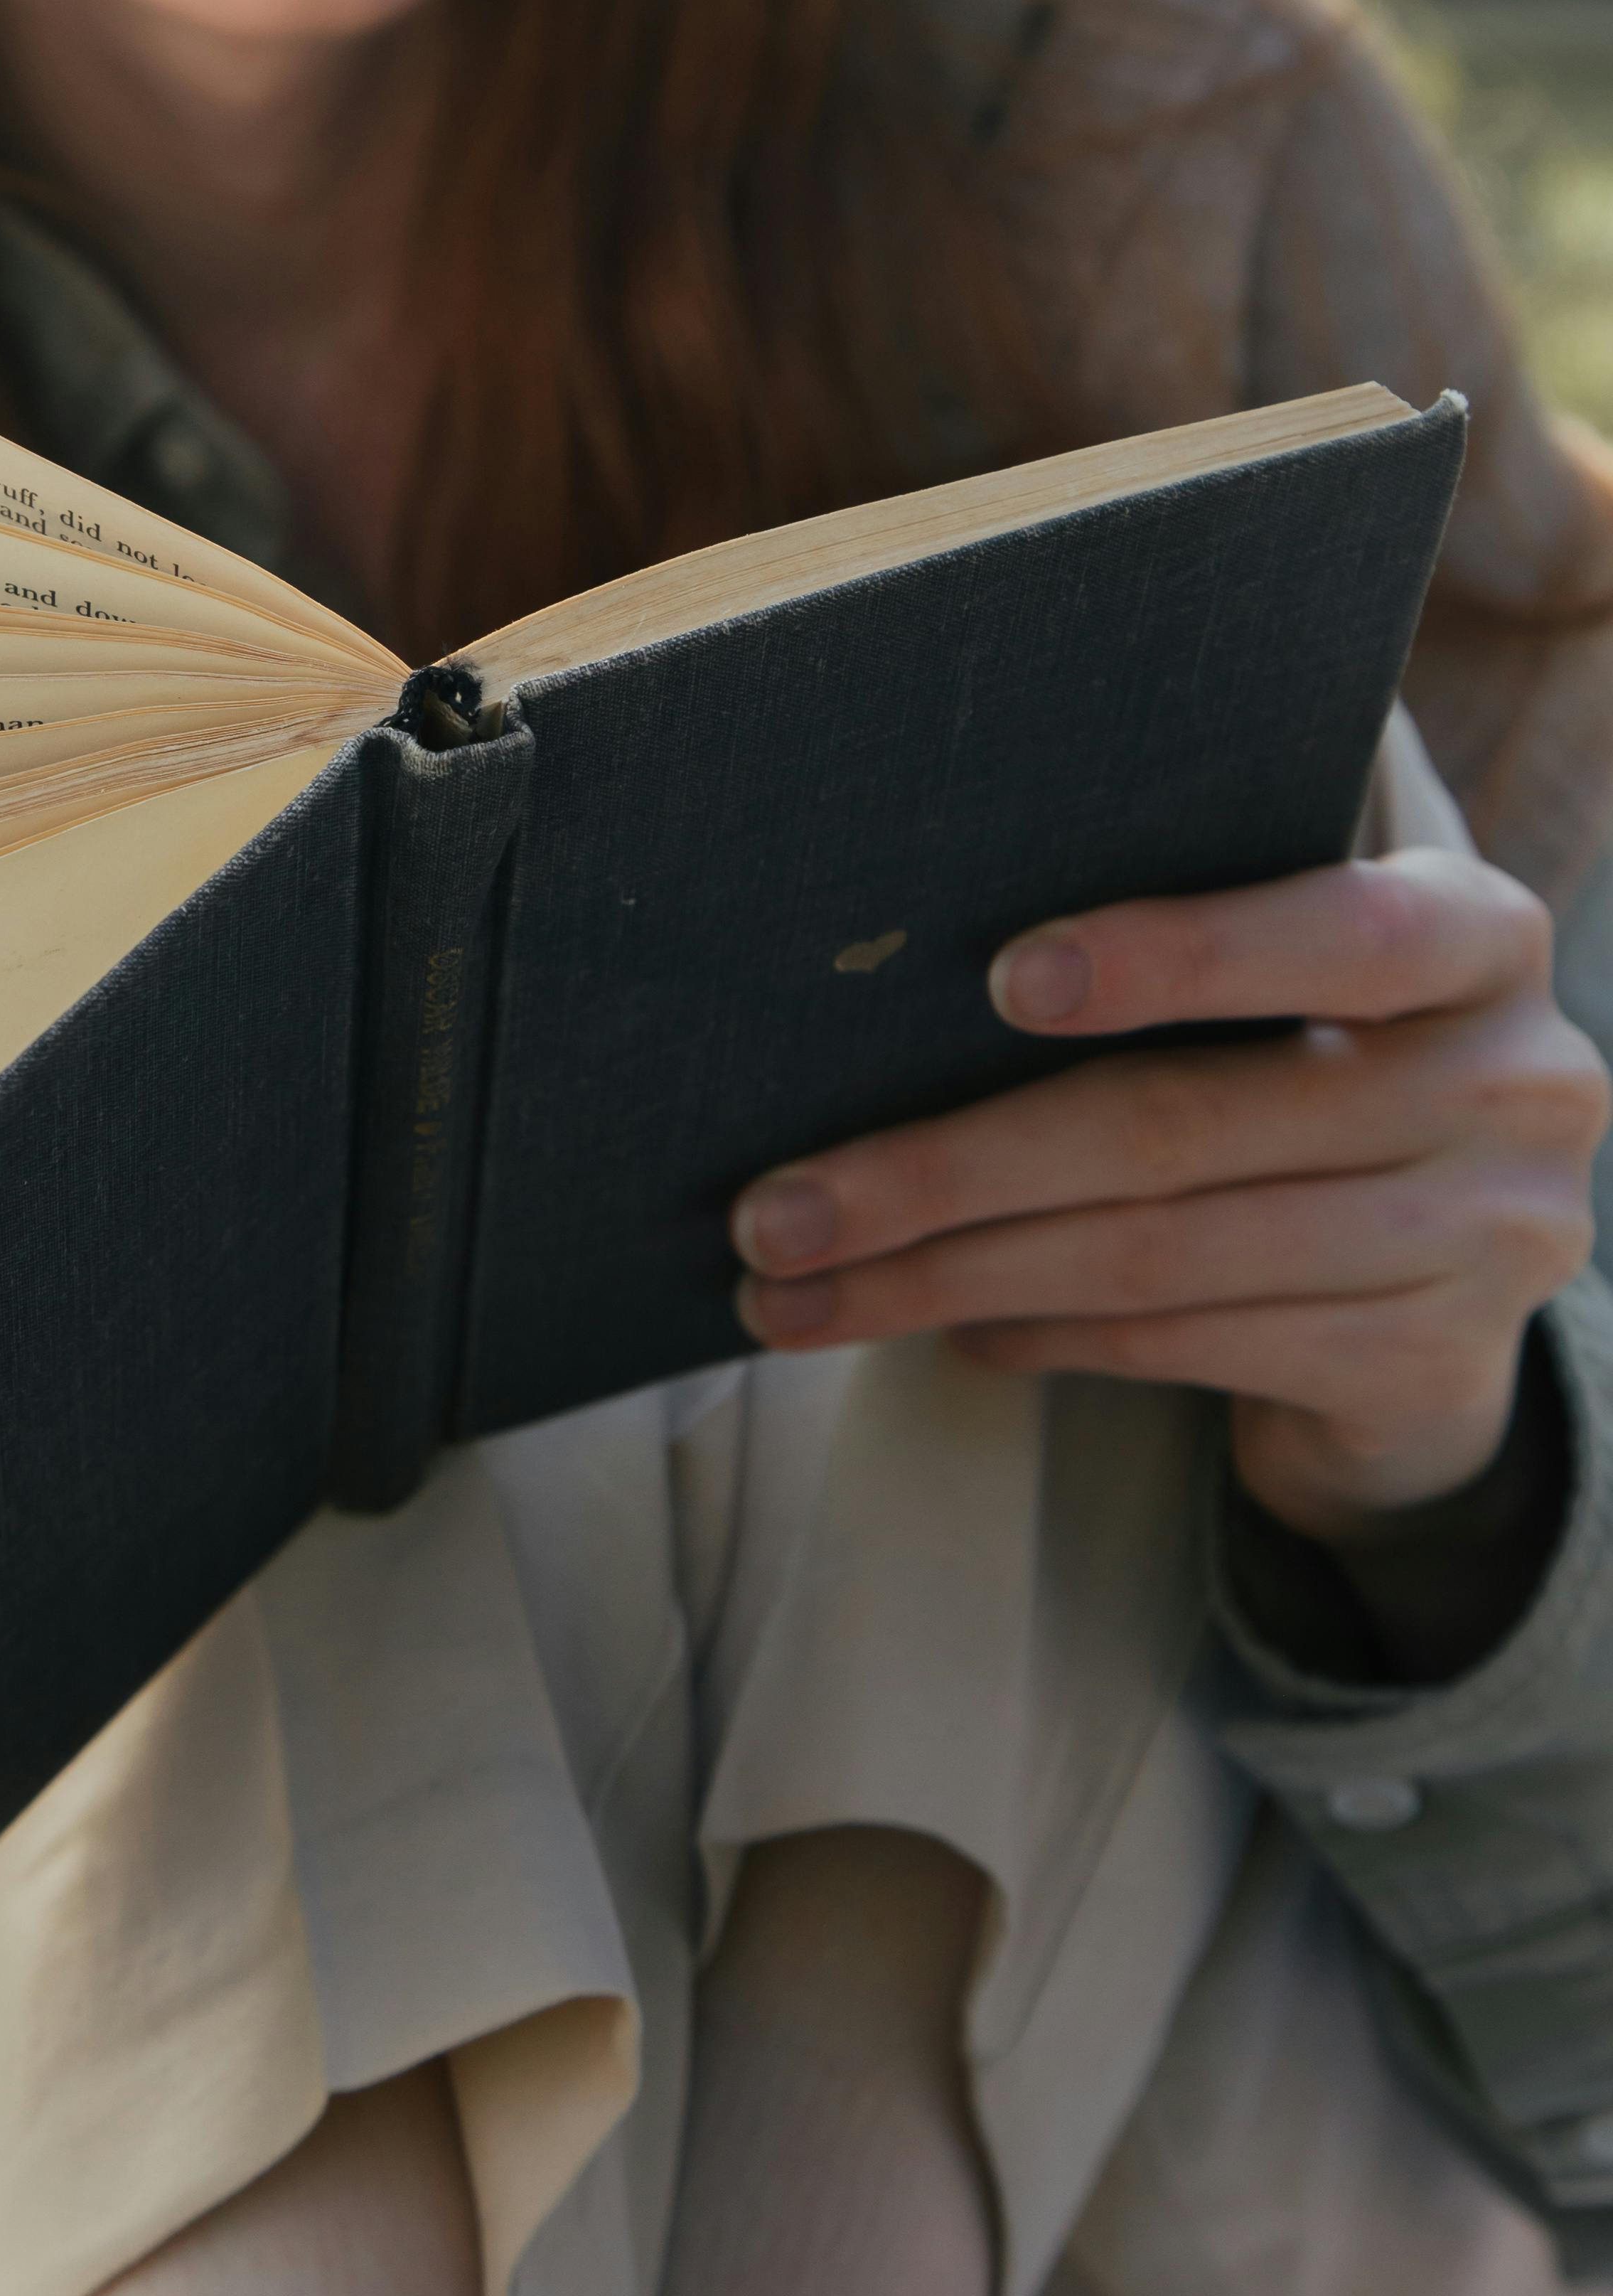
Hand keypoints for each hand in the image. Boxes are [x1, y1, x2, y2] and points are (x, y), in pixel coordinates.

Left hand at [733, 847, 1607, 1543]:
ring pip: (1158, 1256)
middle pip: (1178, 1125)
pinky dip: (1044, 1336)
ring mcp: (1489, 1238)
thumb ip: (1194, 943)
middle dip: (944, 1169)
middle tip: (778, 1207)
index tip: (1000, 979)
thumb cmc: (1320, 1066)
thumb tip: (908, 956)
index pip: (1329, 930)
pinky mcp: (1433, 1365)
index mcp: (1477, 937)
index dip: (1172, 952)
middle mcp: (1516, 1081)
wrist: (1462, 1271)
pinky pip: (1188, 1344)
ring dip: (952, 1278)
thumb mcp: (1304, 980)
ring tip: (804, 1290)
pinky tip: (949, 1326)